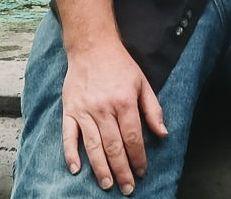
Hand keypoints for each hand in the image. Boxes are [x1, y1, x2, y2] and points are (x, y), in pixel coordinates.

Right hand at [60, 37, 167, 193]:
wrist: (91, 46)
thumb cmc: (119, 65)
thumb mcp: (142, 83)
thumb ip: (153, 109)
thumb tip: (162, 133)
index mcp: (124, 102)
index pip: (133, 138)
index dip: (138, 158)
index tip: (142, 171)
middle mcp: (104, 109)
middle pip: (114, 147)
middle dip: (122, 171)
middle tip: (127, 188)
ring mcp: (84, 111)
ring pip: (93, 146)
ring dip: (101, 169)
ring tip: (108, 184)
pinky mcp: (69, 110)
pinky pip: (68, 136)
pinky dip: (70, 154)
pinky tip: (76, 170)